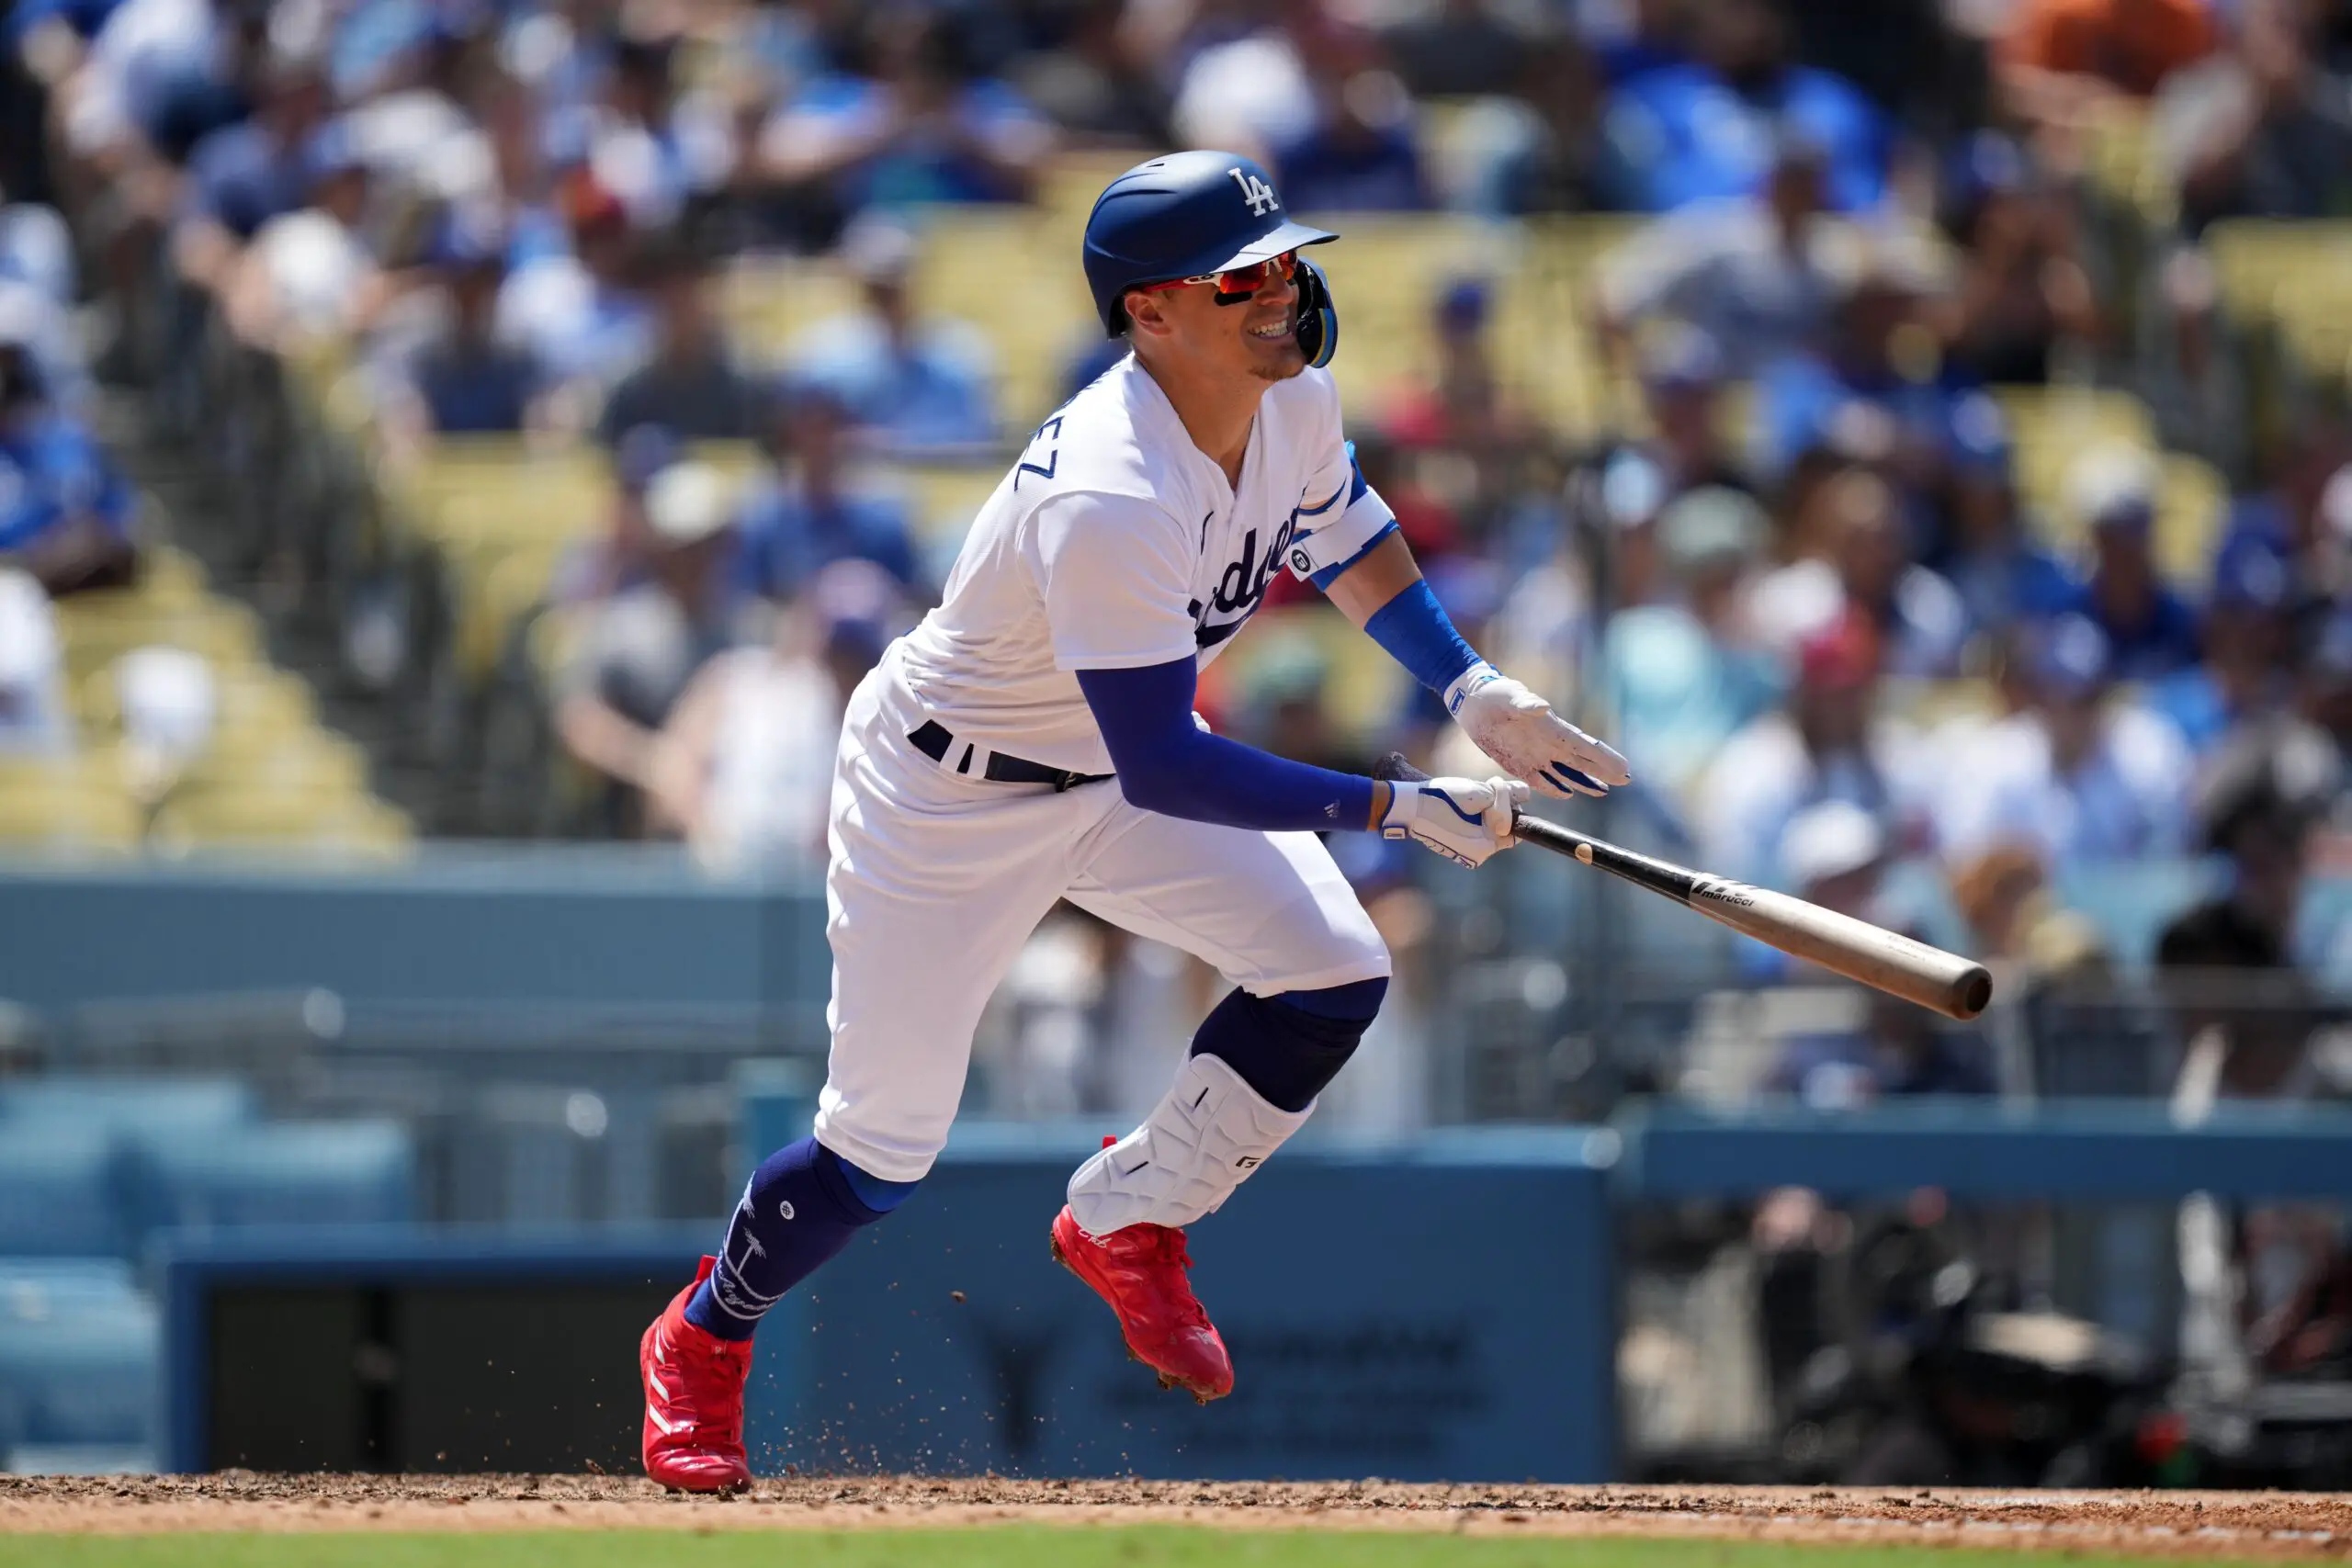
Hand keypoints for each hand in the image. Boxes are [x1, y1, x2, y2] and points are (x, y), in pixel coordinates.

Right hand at [1379, 775, 1527, 867]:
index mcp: (1486, 845)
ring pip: (1488, 830)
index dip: (1510, 808)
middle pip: (1503, 829)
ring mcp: (1466, 853)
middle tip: (1479, 791)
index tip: (1494, 793)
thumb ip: (1505, 795)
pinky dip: (1471, 819)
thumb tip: (1525, 794)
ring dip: (1483, 812)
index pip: (1515, 829)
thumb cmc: (1442, 799)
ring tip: (1464, 800)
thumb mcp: (1477, 792)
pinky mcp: (1456, 848)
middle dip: (1496, 809)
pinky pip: (1474, 833)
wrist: (1409, 808)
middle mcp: (1478, 855)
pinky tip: (1457, 808)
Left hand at [1444, 662, 1630, 798]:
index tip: (1624, 768)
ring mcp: (1535, 755)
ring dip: (1584, 782)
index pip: (1585, 746)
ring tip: (1603, 791)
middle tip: (1625, 781)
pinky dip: (1553, 788)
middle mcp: (1548, 744)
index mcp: (1552, 729)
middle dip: (1604, 771)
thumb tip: (1543, 707)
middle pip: (1582, 762)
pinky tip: (1567, 794)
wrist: (1473, 701)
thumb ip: (1526, 703)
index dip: (1605, 758)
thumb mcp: (1509, 696)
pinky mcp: (1517, 763)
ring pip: (1565, 773)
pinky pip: (1539, 780)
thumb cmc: (1494, 693)